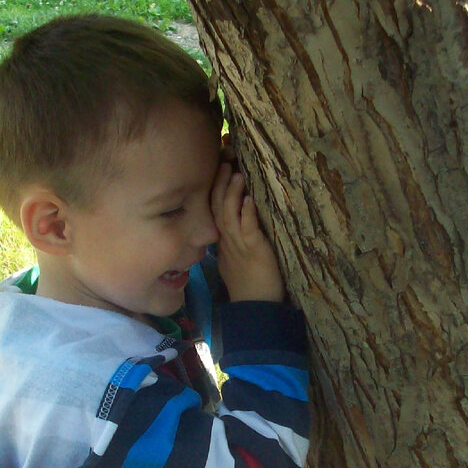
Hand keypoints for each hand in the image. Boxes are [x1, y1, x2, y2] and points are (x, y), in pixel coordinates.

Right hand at [211, 161, 284, 302]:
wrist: (255, 307)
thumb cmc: (249, 283)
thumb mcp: (234, 258)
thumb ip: (231, 238)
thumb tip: (233, 218)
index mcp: (222, 240)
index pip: (211, 209)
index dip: (212, 187)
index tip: (217, 166)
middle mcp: (227, 240)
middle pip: (215, 207)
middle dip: (218, 183)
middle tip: (223, 160)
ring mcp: (239, 246)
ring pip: (229, 215)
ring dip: (232, 193)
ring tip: (236, 173)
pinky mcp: (255, 251)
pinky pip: (248, 230)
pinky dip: (247, 214)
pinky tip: (248, 199)